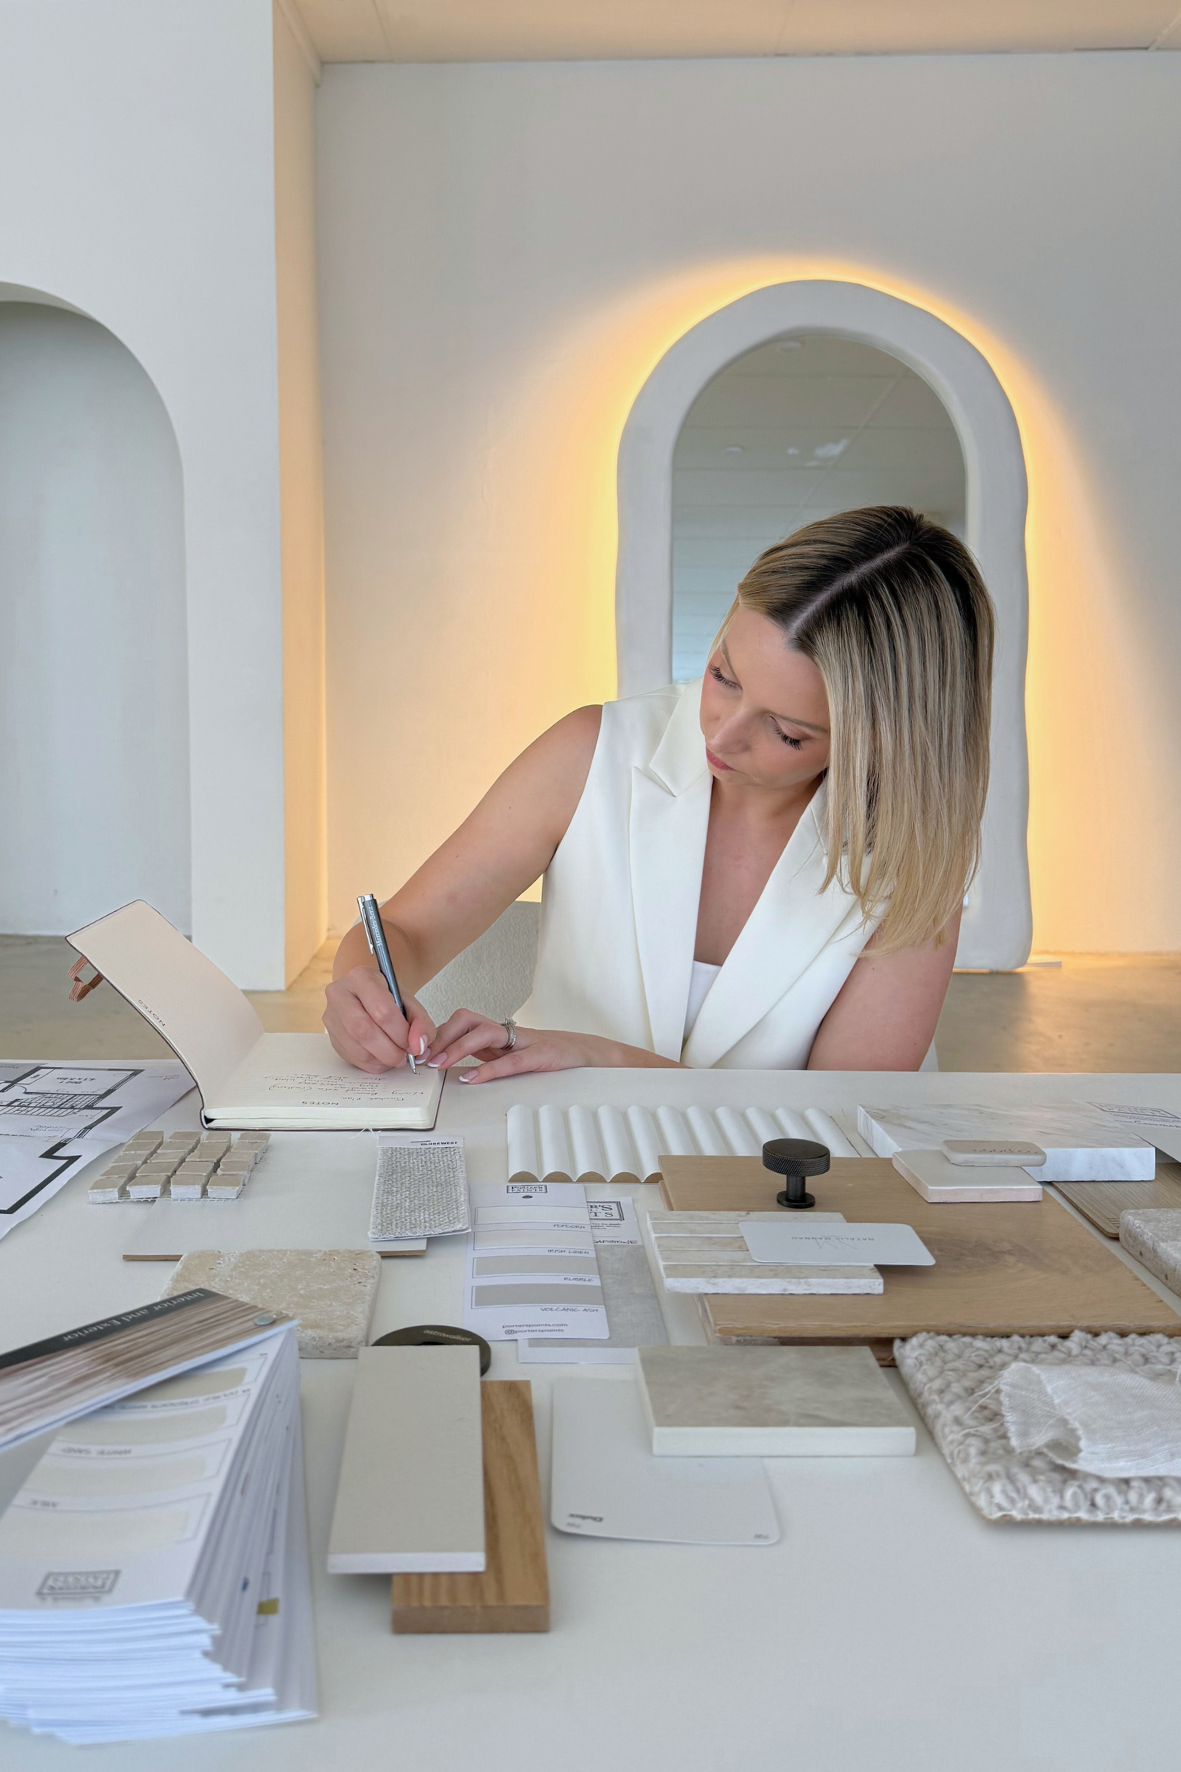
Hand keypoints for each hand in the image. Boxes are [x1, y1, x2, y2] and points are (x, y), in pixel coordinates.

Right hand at [323, 966, 435, 1072]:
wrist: (366, 995)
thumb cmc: (388, 997)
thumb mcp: (409, 1001)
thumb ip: (421, 1022)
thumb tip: (418, 1046)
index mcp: (361, 977)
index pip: (382, 1011)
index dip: (401, 1033)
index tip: (413, 1044)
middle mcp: (339, 994)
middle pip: (364, 1031)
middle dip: (390, 1051)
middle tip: (405, 1056)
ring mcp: (331, 1016)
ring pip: (357, 1049)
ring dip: (382, 1060)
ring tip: (396, 1056)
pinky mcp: (330, 1036)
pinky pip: (352, 1058)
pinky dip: (372, 1063)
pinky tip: (382, 1057)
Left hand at [427, 1010, 623, 1083]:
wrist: (589, 1054)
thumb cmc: (549, 1055)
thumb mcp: (511, 1054)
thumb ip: (486, 1054)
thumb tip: (452, 1060)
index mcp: (499, 1032)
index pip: (462, 1022)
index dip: (438, 1034)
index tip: (419, 1050)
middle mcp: (509, 1031)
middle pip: (468, 1018)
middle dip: (442, 1035)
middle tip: (425, 1056)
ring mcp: (526, 1041)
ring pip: (485, 1032)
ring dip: (458, 1047)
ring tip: (440, 1064)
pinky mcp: (542, 1055)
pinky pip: (511, 1060)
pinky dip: (488, 1069)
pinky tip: (471, 1078)